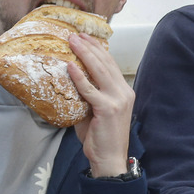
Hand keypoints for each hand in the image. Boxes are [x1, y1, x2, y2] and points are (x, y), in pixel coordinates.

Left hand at [67, 33, 134, 176]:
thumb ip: (87, 95)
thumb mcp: (96, 111)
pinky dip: (79, 76)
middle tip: (75, 34)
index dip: (98, 49)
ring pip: (99, 70)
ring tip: (72, 42)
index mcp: (124, 91)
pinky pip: (90, 89)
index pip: (111, 64)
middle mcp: (124, 92)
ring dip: (84, 53)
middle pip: (106, 63)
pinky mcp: (107, 108)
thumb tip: (69, 81)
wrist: (109, 159)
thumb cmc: (101, 137)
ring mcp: (117, 100)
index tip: (86, 38)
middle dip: (90, 46)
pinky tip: (70, 66)